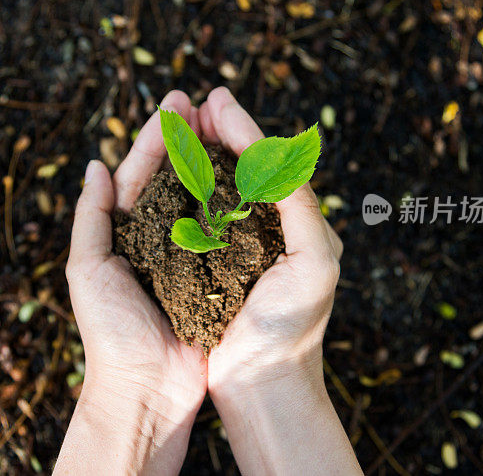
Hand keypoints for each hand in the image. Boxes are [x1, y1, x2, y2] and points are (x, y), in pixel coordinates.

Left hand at [55, 91, 206, 474]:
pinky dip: (234, 203)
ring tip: (227, 125)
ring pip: (202, 198)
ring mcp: (189, 256)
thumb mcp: (87, 269)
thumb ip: (90, 217)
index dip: (157, 137)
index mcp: (124, 233)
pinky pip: (225, 231)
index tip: (177, 103)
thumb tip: (94, 164)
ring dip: (212, 162)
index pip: (139, 173)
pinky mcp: (215, 275)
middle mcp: (157, 239)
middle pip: (173, 178)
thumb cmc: (110, 332)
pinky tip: (248, 177)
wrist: (147, 390)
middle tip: (204, 101)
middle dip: (187, 139)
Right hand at [198, 88, 360, 474]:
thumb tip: (277, 158)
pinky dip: (181, 189)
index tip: (217, 101)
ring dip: (197, 153)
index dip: (243, 129)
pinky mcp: (204, 268)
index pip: (267, 163)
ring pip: (213, 188)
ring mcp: (232, 249)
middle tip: (195, 102)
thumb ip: (302, 206)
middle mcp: (263, 231)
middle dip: (217, 132)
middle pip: (238, 168)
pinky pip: (192, 218)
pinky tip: (167, 172)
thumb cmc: (292, 326)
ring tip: (180, 124)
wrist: (262, 383)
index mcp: (292, 224)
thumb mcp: (315, 262)